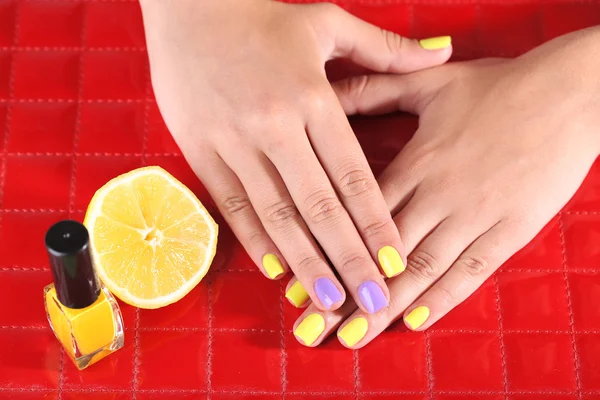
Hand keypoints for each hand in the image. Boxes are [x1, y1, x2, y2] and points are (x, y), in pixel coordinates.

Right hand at [140, 0, 451, 314]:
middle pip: (319, 205)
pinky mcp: (201, 150)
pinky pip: (231, 204)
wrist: (187, 5)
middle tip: (373, 300)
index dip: (375, 221)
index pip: (352, 173)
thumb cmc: (262, 17)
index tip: (396, 261)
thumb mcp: (327, 22)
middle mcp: (275, 124)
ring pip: (276, 213)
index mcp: (312, 96)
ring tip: (328, 298)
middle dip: (349, 258)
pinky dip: (254, 240)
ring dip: (304, 261)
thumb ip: (387, 49)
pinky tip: (276, 270)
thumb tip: (443, 49)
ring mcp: (235, 141)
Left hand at [288, 27, 599, 346]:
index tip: (298, 283)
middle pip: (381, 253)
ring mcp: (475, 215)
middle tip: (312, 329)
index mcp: (416, 162)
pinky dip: (444, 298)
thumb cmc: (498, 87)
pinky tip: (416, 322)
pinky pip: (473, 271)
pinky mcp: (510, 230)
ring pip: (421, 269)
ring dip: (385, 307)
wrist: (571, 94)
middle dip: (345, 293)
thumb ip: (375, 90)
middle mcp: (438, 194)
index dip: (326, 252)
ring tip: (353, 337)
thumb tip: (327, 92)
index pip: (359, 217)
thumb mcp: (430, 82)